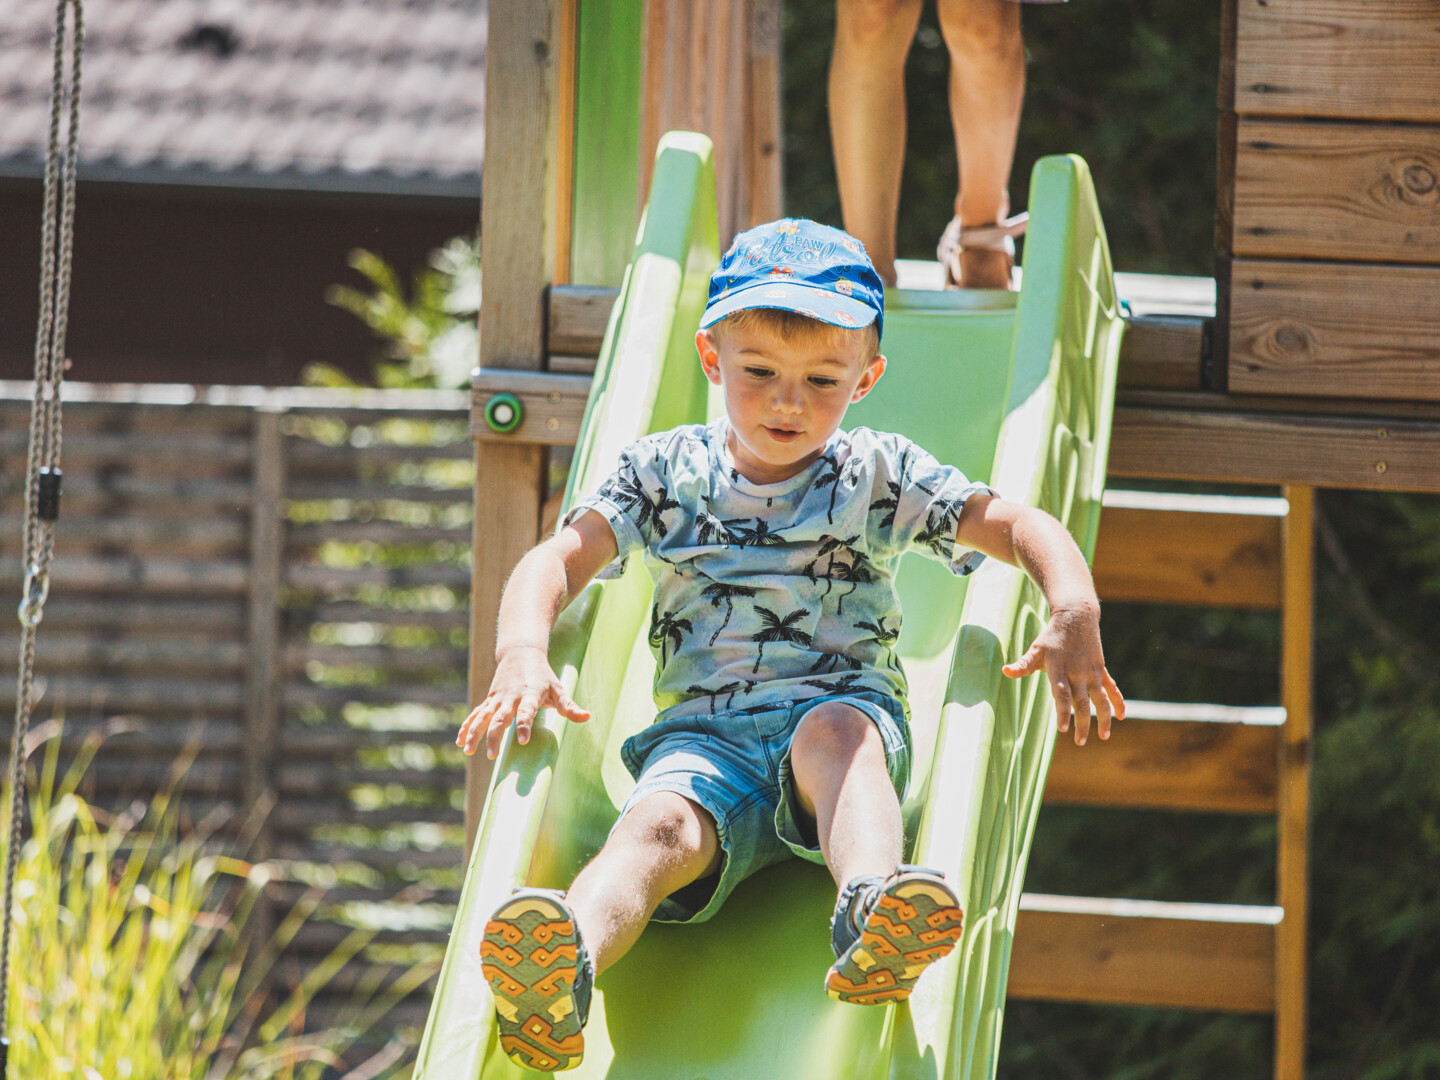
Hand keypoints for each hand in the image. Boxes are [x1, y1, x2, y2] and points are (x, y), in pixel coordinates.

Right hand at [457, 646, 590, 758]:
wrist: (521, 652)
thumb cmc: (544, 675)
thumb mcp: (558, 688)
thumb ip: (570, 706)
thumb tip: (587, 717)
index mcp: (530, 694)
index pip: (526, 712)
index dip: (523, 725)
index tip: (522, 741)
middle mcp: (511, 697)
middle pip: (500, 718)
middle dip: (494, 736)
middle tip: (492, 756)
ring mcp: (497, 698)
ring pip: (482, 716)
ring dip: (474, 733)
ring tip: (468, 751)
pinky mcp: (489, 699)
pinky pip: (476, 714)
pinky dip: (467, 727)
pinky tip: (460, 742)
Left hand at [1001, 606, 1124, 745]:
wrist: (1076, 616)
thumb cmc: (1051, 636)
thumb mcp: (1035, 649)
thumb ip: (1022, 664)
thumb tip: (1004, 671)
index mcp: (1059, 670)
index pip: (1062, 695)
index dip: (1063, 712)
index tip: (1063, 729)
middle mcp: (1078, 673)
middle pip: (1082, 702)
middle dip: (1082, 724)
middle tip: (1079, 742)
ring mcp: (1092, 672)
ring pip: (1101, 699)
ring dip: (1104, 718)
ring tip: (1104, 737)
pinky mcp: (1101, 669)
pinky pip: (1112, 688)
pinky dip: (1118, 702)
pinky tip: (1121, 717)